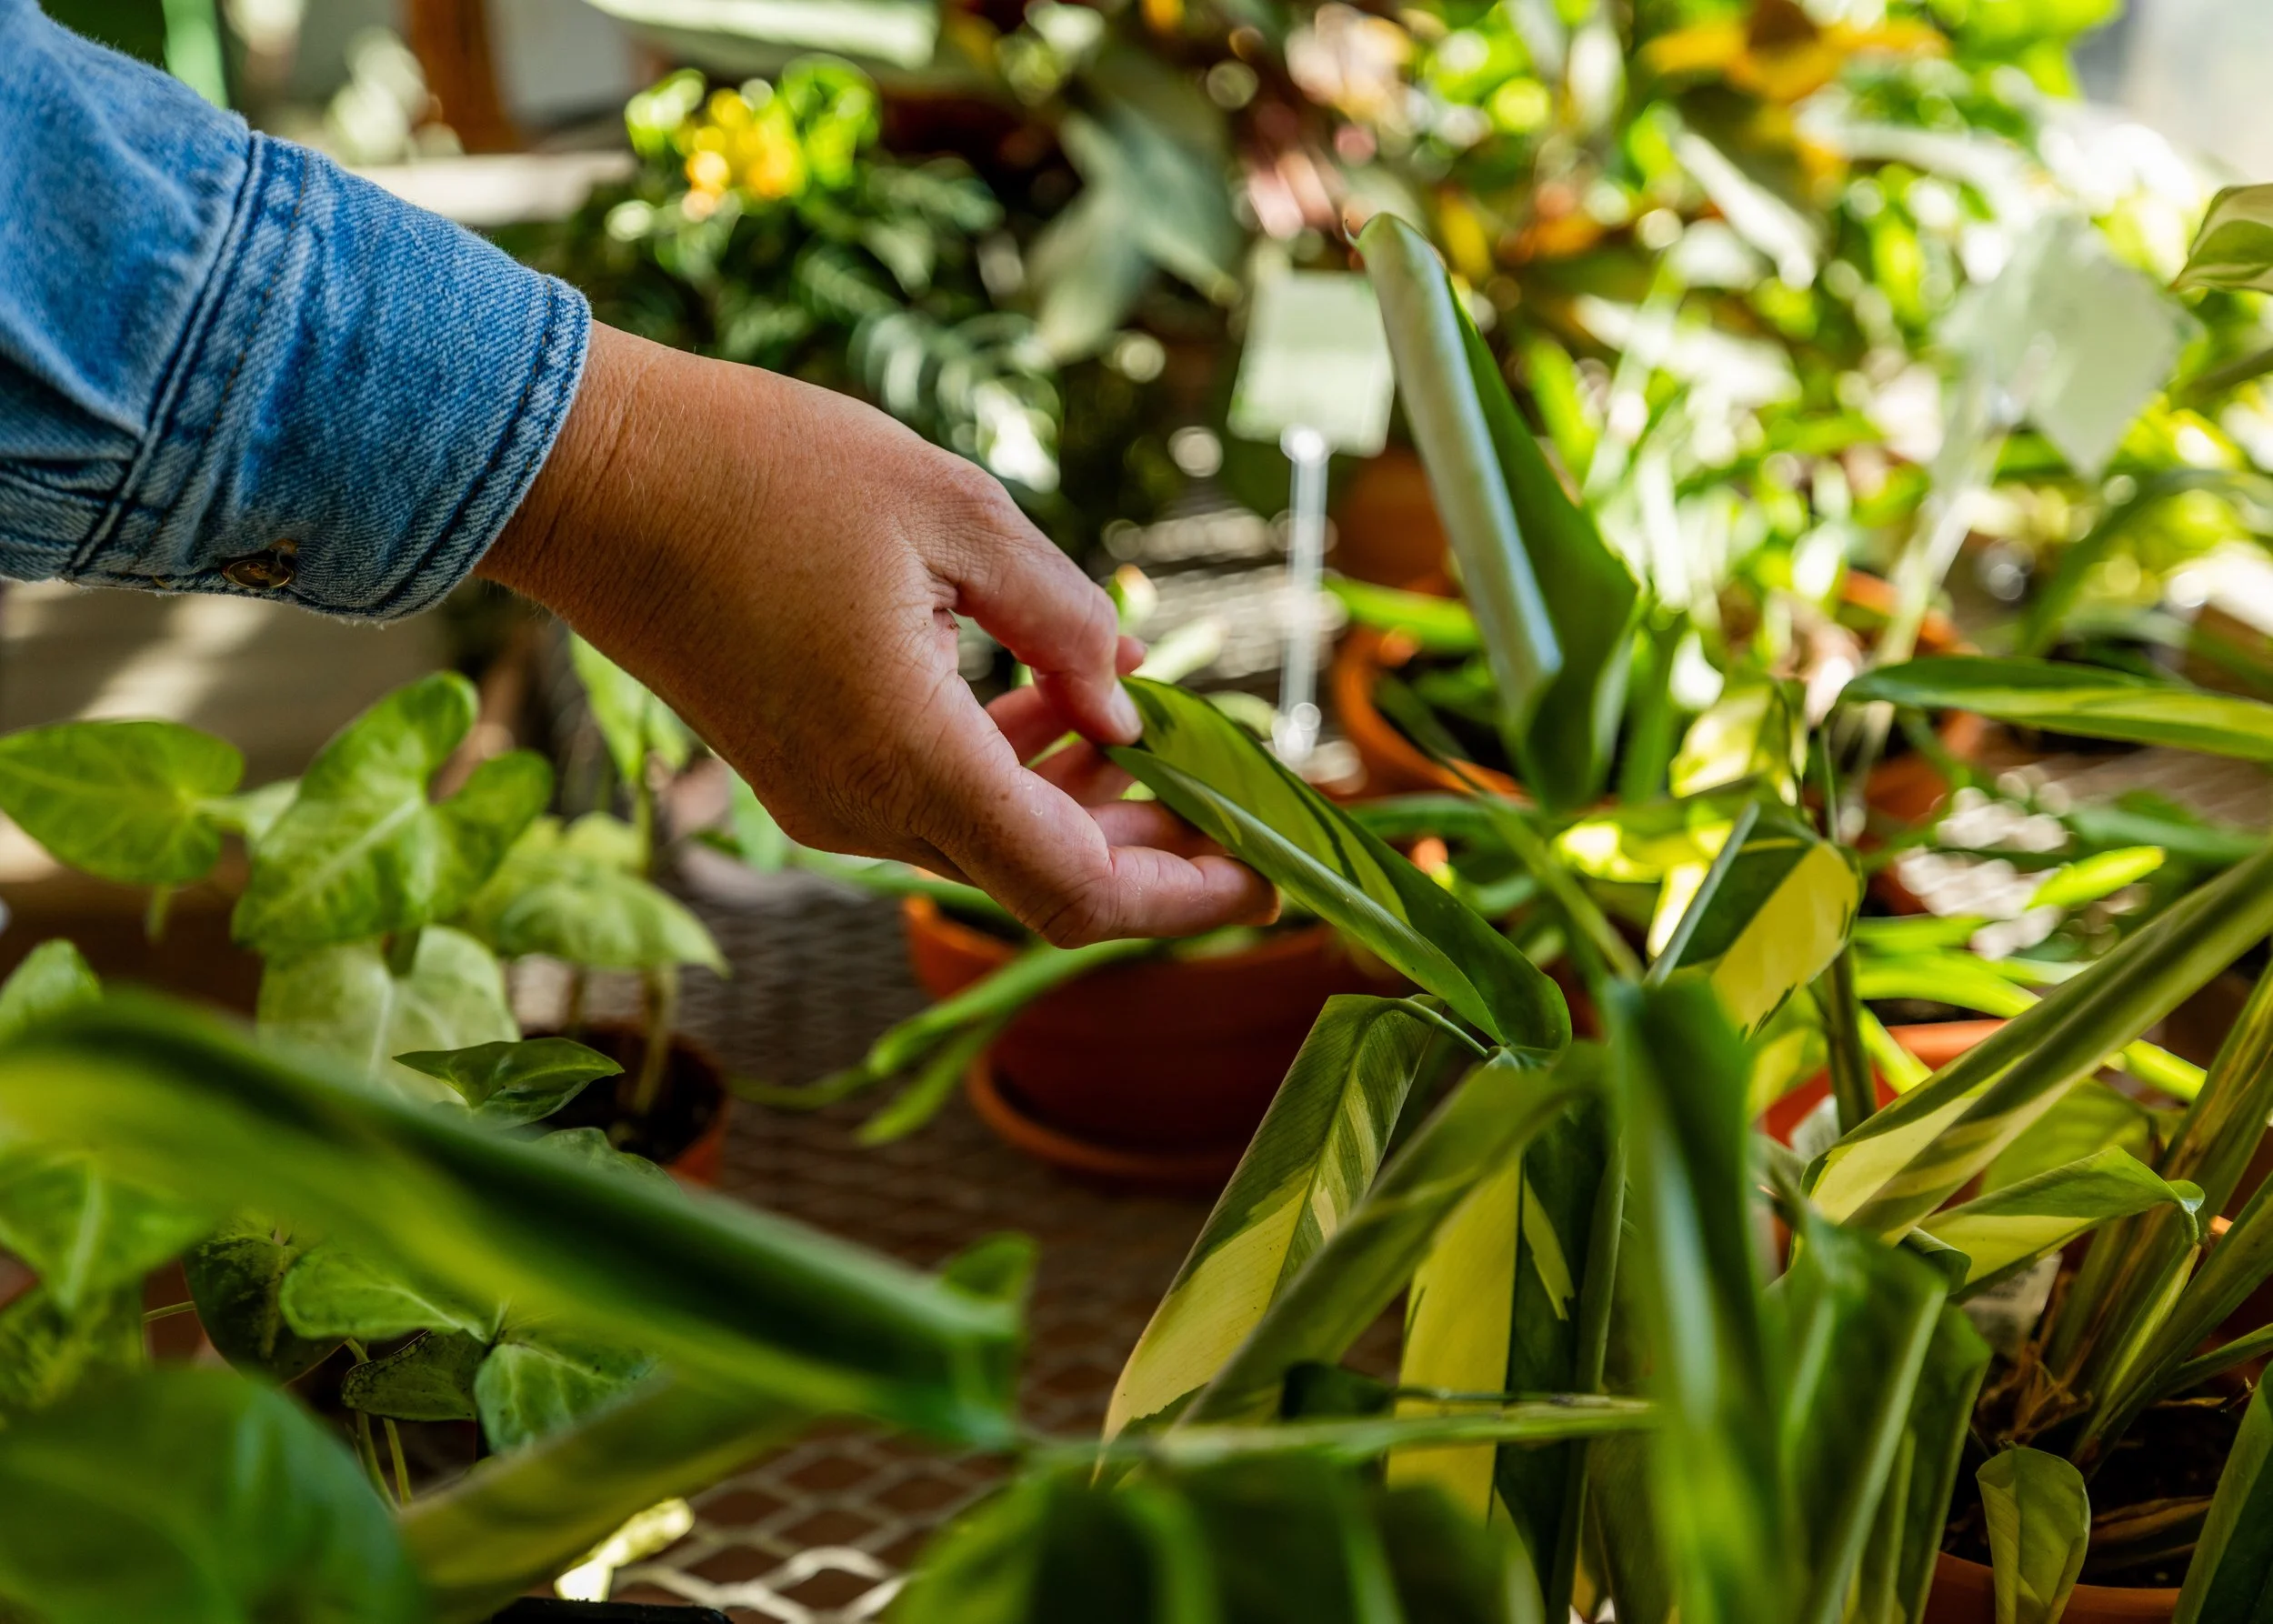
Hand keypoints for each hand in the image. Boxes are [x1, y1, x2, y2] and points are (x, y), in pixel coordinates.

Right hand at [480, 324, 1274, 944]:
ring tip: (1155, 720)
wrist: (587, 474)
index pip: (1078, 892)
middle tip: (1231, 786)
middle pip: (1046, 877)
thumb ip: (1066, 623)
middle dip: (1152, 845)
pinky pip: (935, 801)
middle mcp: (864, 809)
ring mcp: (824, 801)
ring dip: (1082, 799)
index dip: (1186, 899)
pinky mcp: (802, 772)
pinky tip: (1055, 697)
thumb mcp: (954, 512)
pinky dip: (1011, 769)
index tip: (1266, 876)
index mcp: (908, 757)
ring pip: (992, 840)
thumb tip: (1138, 709)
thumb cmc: (760, 469)